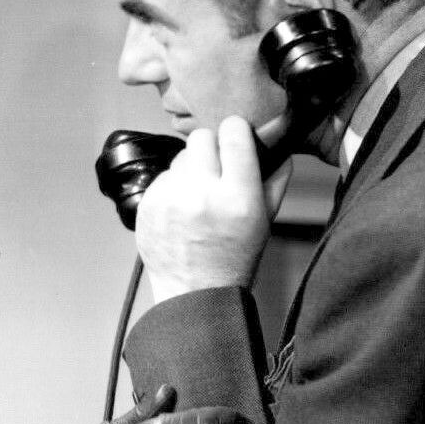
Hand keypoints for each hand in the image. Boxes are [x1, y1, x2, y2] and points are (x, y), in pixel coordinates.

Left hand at [135, 116, 291, 302]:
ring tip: (199, 197)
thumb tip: (277, 141)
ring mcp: (170, 199)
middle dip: (212, 149)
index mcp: (237, 197)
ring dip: (191, 170)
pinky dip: (173, 188)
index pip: (232, 132)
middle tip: (217, 171)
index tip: (236, 139)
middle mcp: (201, 194)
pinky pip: (163, 177)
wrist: (193, 292)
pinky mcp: (147, 204)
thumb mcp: (266, 220)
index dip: (236, 131)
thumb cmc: (234, 257)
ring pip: (180, 157)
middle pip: (202, 137)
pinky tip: (182, 210)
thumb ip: (276, 178)